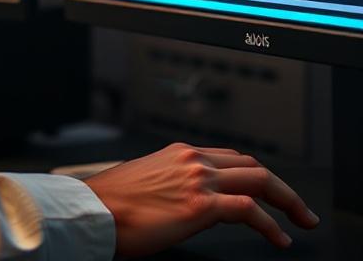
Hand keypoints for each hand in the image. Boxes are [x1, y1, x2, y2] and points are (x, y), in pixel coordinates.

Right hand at [84, 142, 319, 256]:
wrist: (91, 211)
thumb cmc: (110, 204)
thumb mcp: (145, 182)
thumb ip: (170, 184)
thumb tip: (181, 201)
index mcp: (179, 154)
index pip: (232, 159)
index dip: (256, 177)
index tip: (270, 194)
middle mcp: (193, 160)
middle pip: (252, 167)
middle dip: (282, 188)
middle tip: (299, 210)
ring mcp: (199, 180)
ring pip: (260, 181)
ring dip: (288, 202)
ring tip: (302, 222)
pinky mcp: (201, 205)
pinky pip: (250, 211)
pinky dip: (272, 225)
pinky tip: (279, 239)